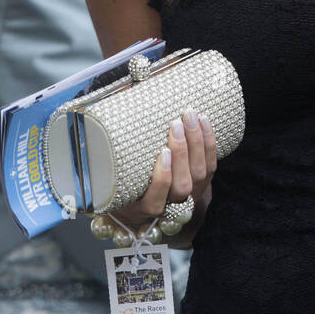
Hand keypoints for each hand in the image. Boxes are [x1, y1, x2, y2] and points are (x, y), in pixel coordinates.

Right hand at [114, 110, 216, 232]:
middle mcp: (169, 204)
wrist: (150, 193)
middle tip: (175, 124)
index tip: (162, 153)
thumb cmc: (126, 177)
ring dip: (197, 144)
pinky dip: (209, 143)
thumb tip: (103, 108)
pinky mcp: (204, 183)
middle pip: (182, 185)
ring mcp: (189, 195)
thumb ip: (111, 150)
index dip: (162, 178)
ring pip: (200, 174)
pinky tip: (203, 122)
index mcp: (143, 206)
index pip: (155, 200)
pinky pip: (211, 165)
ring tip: (189, 118)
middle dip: (182, 152)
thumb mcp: (115, 173)